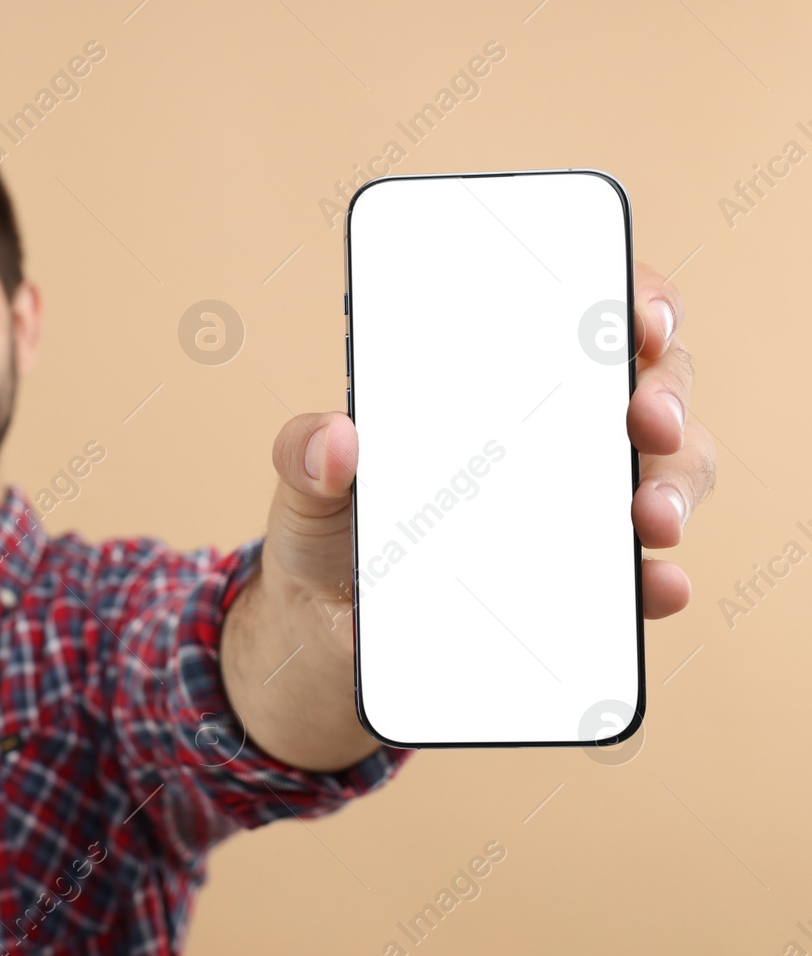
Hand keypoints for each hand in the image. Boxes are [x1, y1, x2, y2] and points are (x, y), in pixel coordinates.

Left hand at [264, 260, 712, 637]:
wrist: (325, 632)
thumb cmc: (328, 532)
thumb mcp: (305, 483)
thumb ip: (303, 452)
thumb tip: (336, 439)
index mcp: (495, 386)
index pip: (583, 318)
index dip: (630, 301)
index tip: (636, 318)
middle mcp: (555, 436)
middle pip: (649, 387)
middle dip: (665, 394)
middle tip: (645, 417)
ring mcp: (578, 509)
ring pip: (667, 473)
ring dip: (674, 485)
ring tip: (648, 514)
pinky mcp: (582, 585)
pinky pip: (643, 577)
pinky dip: (658, 580)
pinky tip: (656, 584)